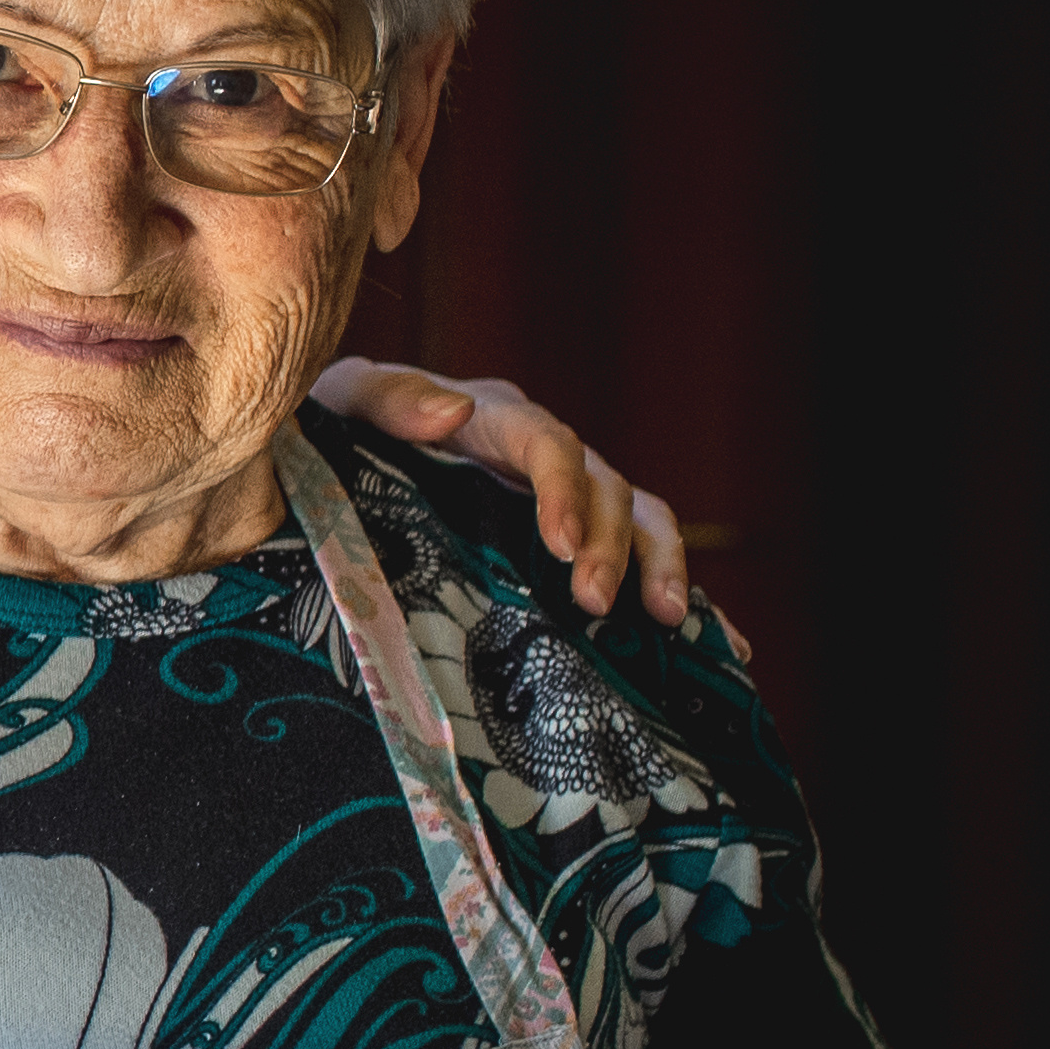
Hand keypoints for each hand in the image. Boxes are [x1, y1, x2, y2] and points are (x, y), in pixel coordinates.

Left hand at [311, 358, 694, 627]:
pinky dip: (680, 594)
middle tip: (596, 603)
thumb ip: (391, 400)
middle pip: (605, 489)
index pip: (546, 444)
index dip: (563, 491)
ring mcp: (566, 500)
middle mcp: (542, 458)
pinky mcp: (573, 543)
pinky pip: (640, 562)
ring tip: (670, 621)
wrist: (325, 462)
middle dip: (611, 545)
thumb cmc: (333, 430)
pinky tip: (723, 648)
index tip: (562, 546)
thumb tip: (454, 411)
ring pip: (640, 519)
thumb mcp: (345, 405)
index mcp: (492, 420)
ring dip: (661, 565)